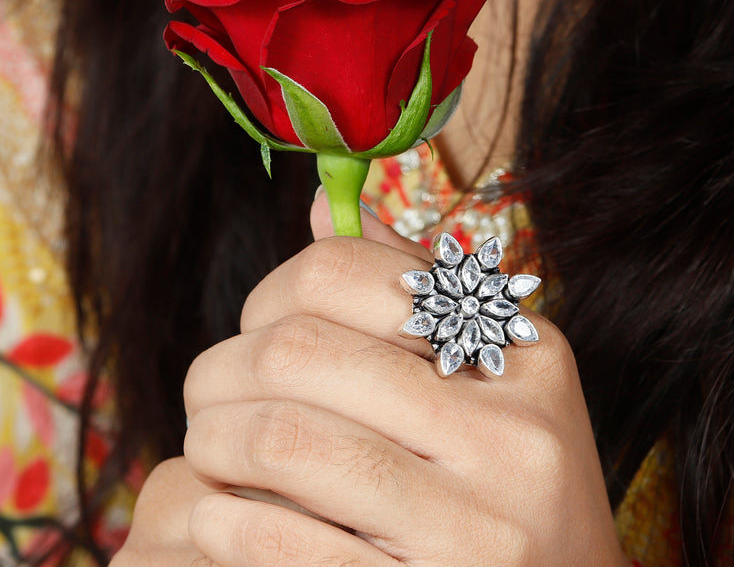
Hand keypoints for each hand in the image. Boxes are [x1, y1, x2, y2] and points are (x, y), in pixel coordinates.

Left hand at [114, 195, 630, 564]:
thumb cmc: (506, 483)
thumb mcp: (487, 376)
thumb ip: (405, 288)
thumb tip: (323, 207)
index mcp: (522, 352)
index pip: (342, 272)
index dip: (269, 293)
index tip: (253, 329)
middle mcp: (512, 432)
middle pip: (301, 351)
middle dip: (221, 370)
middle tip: (205, 396)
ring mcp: (480, 526)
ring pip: (285, 439)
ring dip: (214, 440)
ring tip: (209, 450)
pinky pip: (283, 542)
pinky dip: (224, 523)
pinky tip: (218, 518)